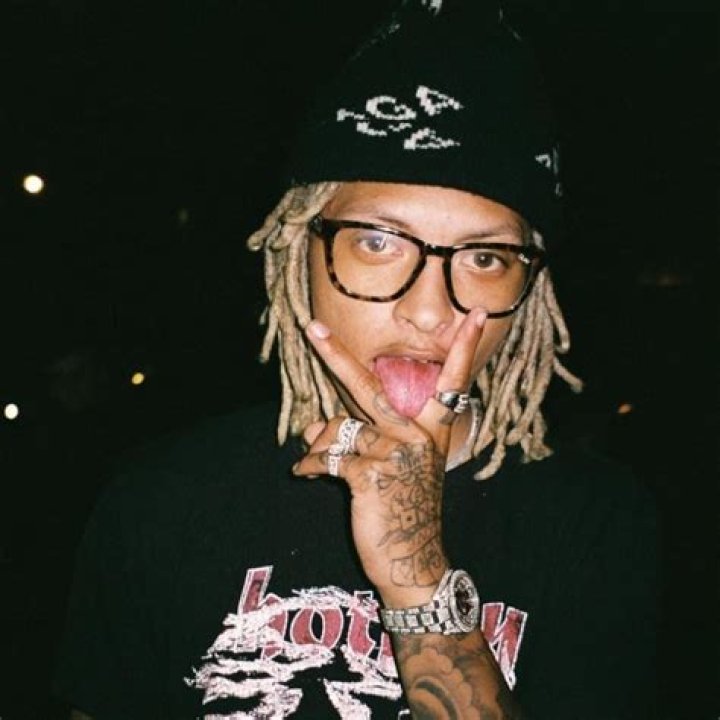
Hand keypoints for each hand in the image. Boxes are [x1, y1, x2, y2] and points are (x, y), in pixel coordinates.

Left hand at [292, 308, 486, 606]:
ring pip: (339, 429)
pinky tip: (304, 474)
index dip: (465, 348)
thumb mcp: (392, 468)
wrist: (413, 563)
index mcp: (432, 431)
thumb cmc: (404, 512)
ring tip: (310, 459)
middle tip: (311, 326)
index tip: (476, 314)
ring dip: (318, 445)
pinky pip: (328, 459)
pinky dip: (310, 465)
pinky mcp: (372, 476)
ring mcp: (396, 454)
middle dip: (336, 355)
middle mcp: (418, 436)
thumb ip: (360, 439)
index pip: (452, 382)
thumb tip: (314, 424)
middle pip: (370, 387)